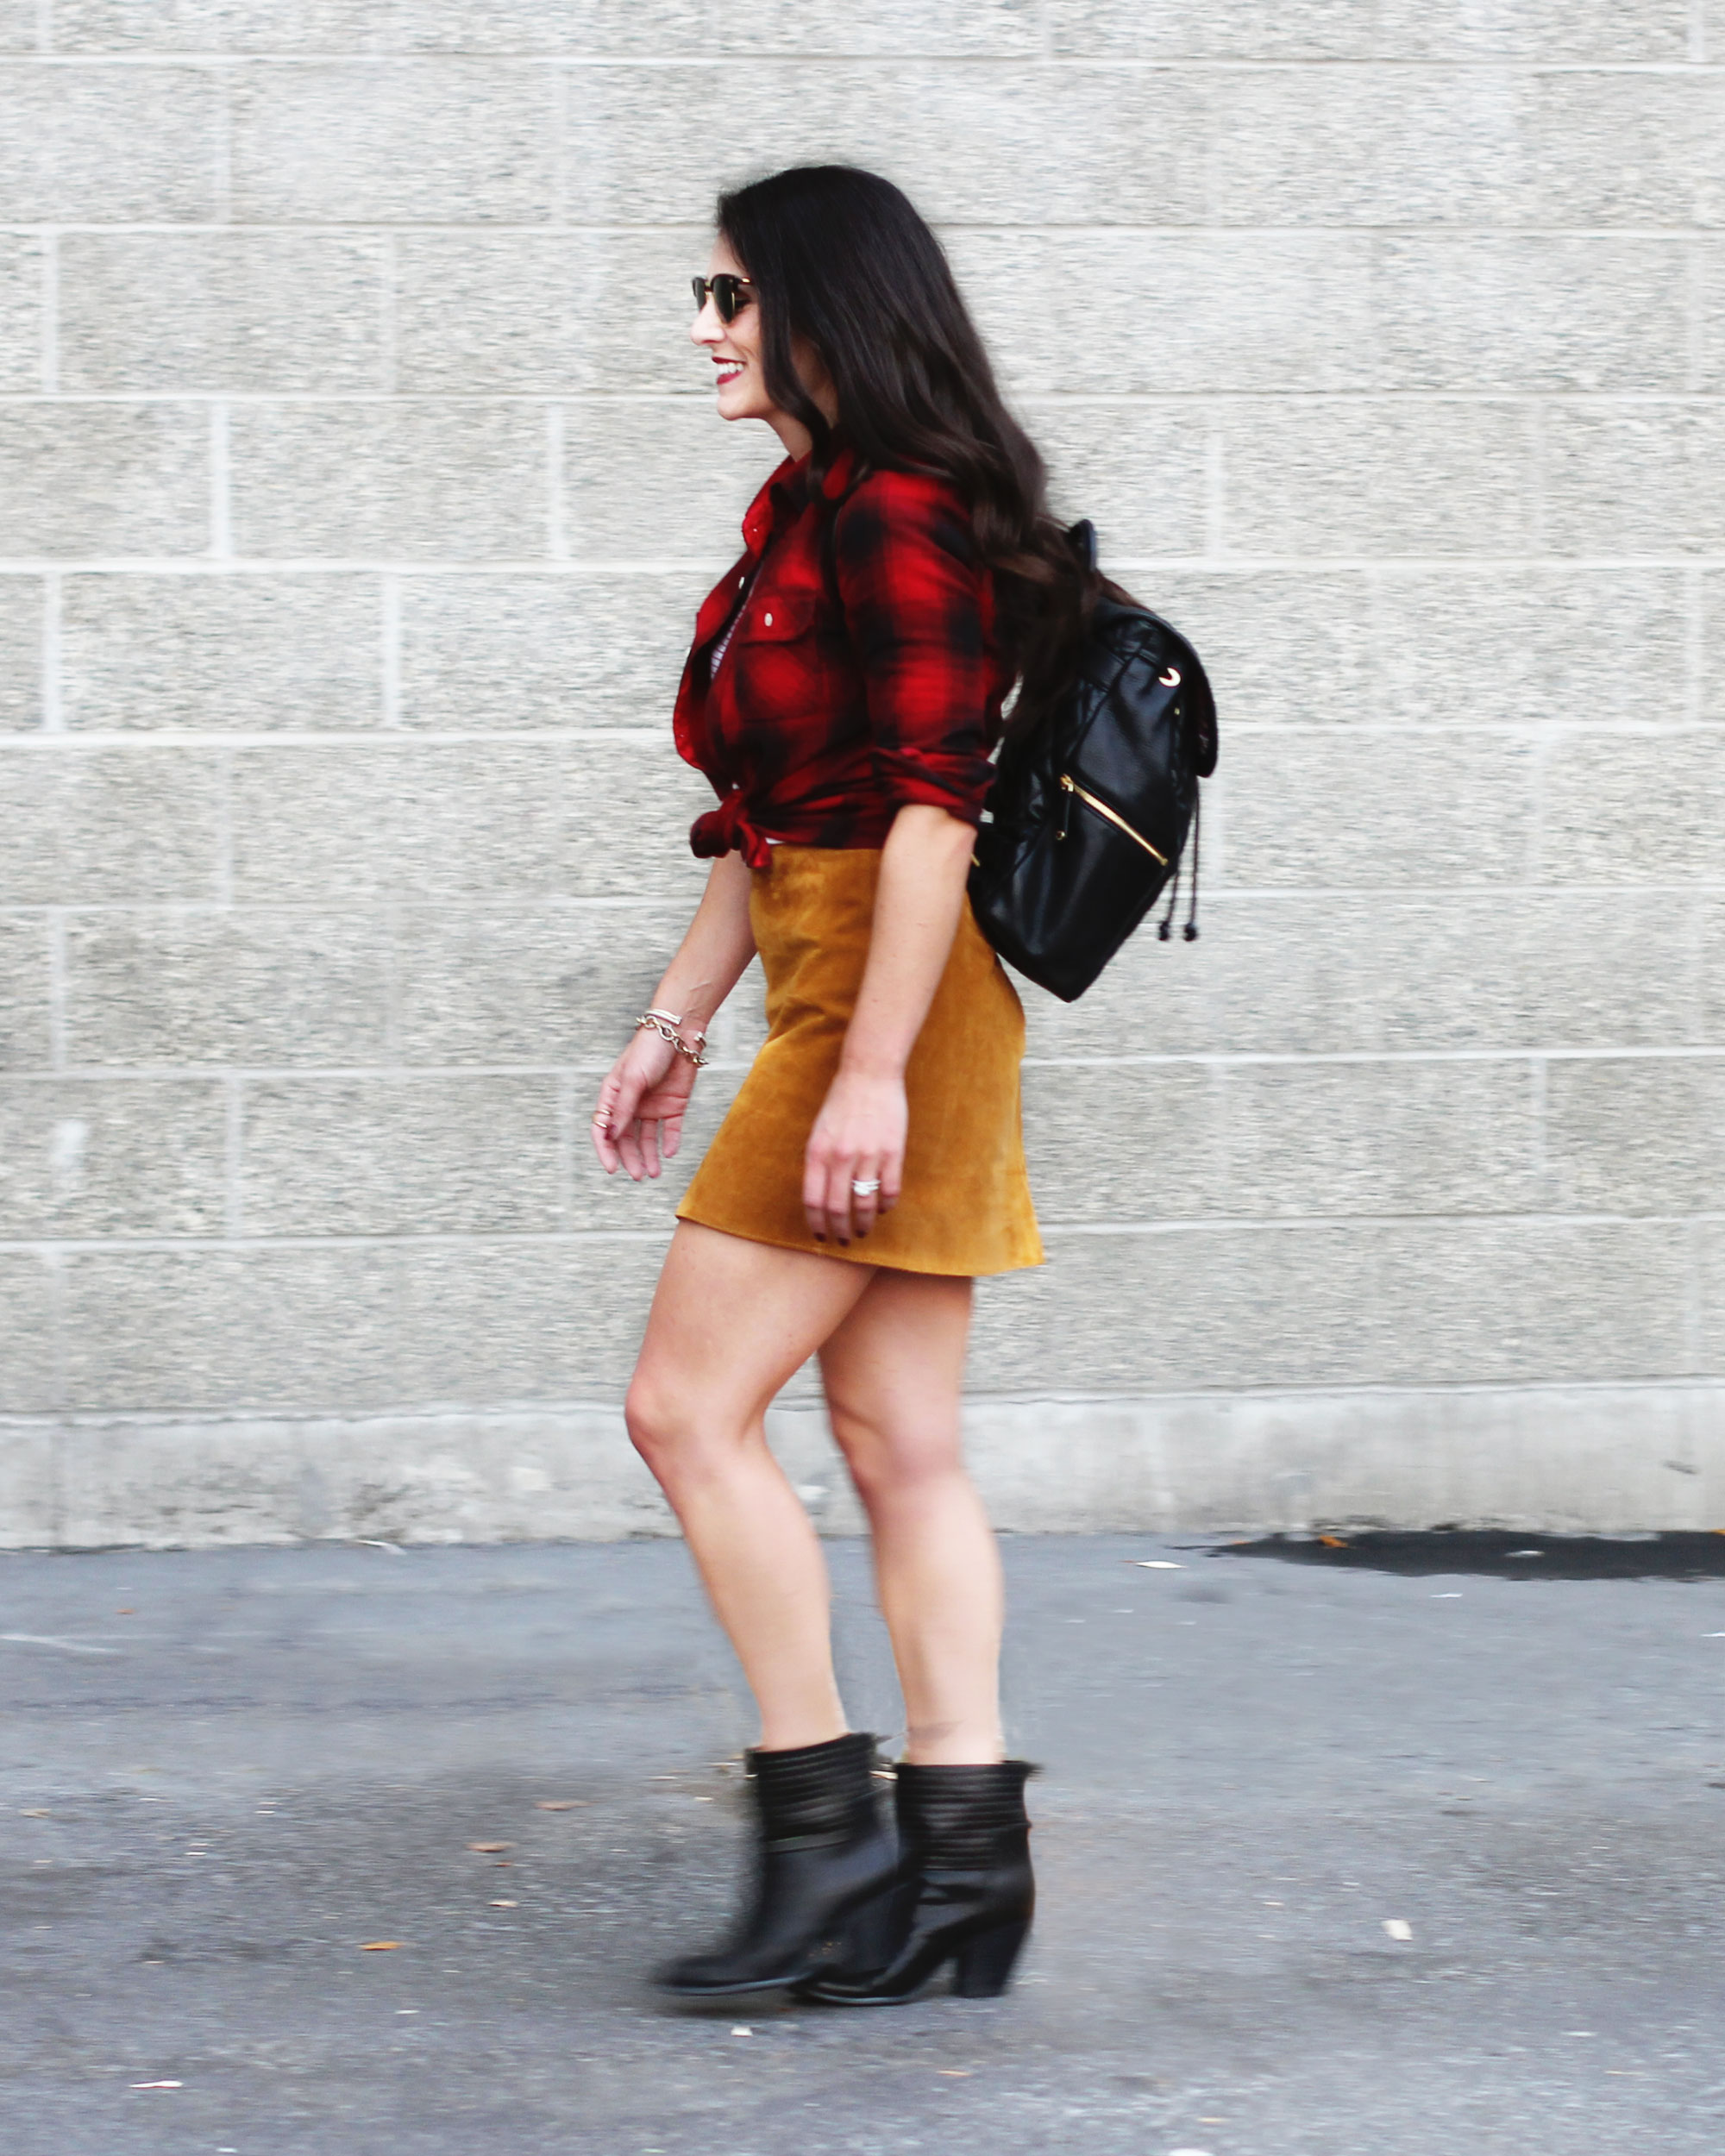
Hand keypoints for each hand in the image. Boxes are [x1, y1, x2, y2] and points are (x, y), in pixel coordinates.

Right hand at [591, 1029, 697, 1180]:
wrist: (680, 1032)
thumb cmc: (650, 1050)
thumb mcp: (633, 1079)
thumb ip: (624, 1108)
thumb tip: (612, 1136)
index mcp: (613, 1094)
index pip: (603, 1128)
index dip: (605, 1149)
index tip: (612, 1168)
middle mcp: (630, 1103)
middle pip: (625, 1138)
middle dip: (630, 1158)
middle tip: (638, 1176)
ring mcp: (652, 1105)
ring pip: (646, 1138)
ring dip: (649, 1156)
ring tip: (654, 1174)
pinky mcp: (673, 1105)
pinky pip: (670, 1129)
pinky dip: (670, 1142)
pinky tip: (669, 1153)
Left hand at [803, 1066, 906, 1247]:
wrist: (869, 1075)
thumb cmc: (840, 1103)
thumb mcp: (818, 1132)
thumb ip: (818, 1163)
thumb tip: (820, 1199)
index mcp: (817, 1153)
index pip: (813, 1201)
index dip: (816, 1224)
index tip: (820, 1237)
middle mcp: (840, 1157)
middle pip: (838, 1208)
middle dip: (840, 1230)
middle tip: (843, 1240)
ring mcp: (868, 1155)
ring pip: (865, 1204)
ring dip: (863, 1223)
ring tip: (862, 1230)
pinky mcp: (893, 1152)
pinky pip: (889, 1190)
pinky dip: (885, 1205)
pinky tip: (882, 1208)